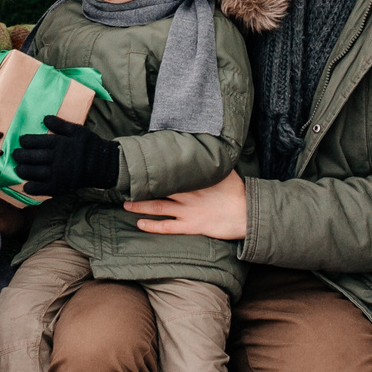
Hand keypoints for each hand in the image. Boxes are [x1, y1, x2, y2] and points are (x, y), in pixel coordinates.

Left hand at [14, 115, 119, 196]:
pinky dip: (32, 188)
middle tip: (15, 154)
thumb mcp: (77, 130)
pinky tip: (26, 185)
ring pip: (35, 172)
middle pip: (33, 157)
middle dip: (20, 155)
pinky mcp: (60, 187)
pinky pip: (42, 189)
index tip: (21, 141)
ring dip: (23, 171)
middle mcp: (57, 158)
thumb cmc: (89, 146)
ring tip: (18, 168)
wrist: (102, 165)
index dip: (26, 141)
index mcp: (60, 143)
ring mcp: (58, 174)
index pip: (37, 141)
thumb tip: (44, 118)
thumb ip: (60, 124)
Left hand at [125, 170, 248, 240]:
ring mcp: (188, 211)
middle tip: (125, 185)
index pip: (169, 172)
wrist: (247, 213)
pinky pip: (168, 226)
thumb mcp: (224, 171)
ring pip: (158, 207)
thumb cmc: (237, 192)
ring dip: (140, 206)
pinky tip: (140, 224)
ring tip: (126, 204)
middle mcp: (187, 194)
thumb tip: (204, 145)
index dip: (154, 169)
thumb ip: (211, 161)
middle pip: (158, 189)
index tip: (140, 166)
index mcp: (194, 180)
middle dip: (141, 188)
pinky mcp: (191, 226)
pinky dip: (153, 225)